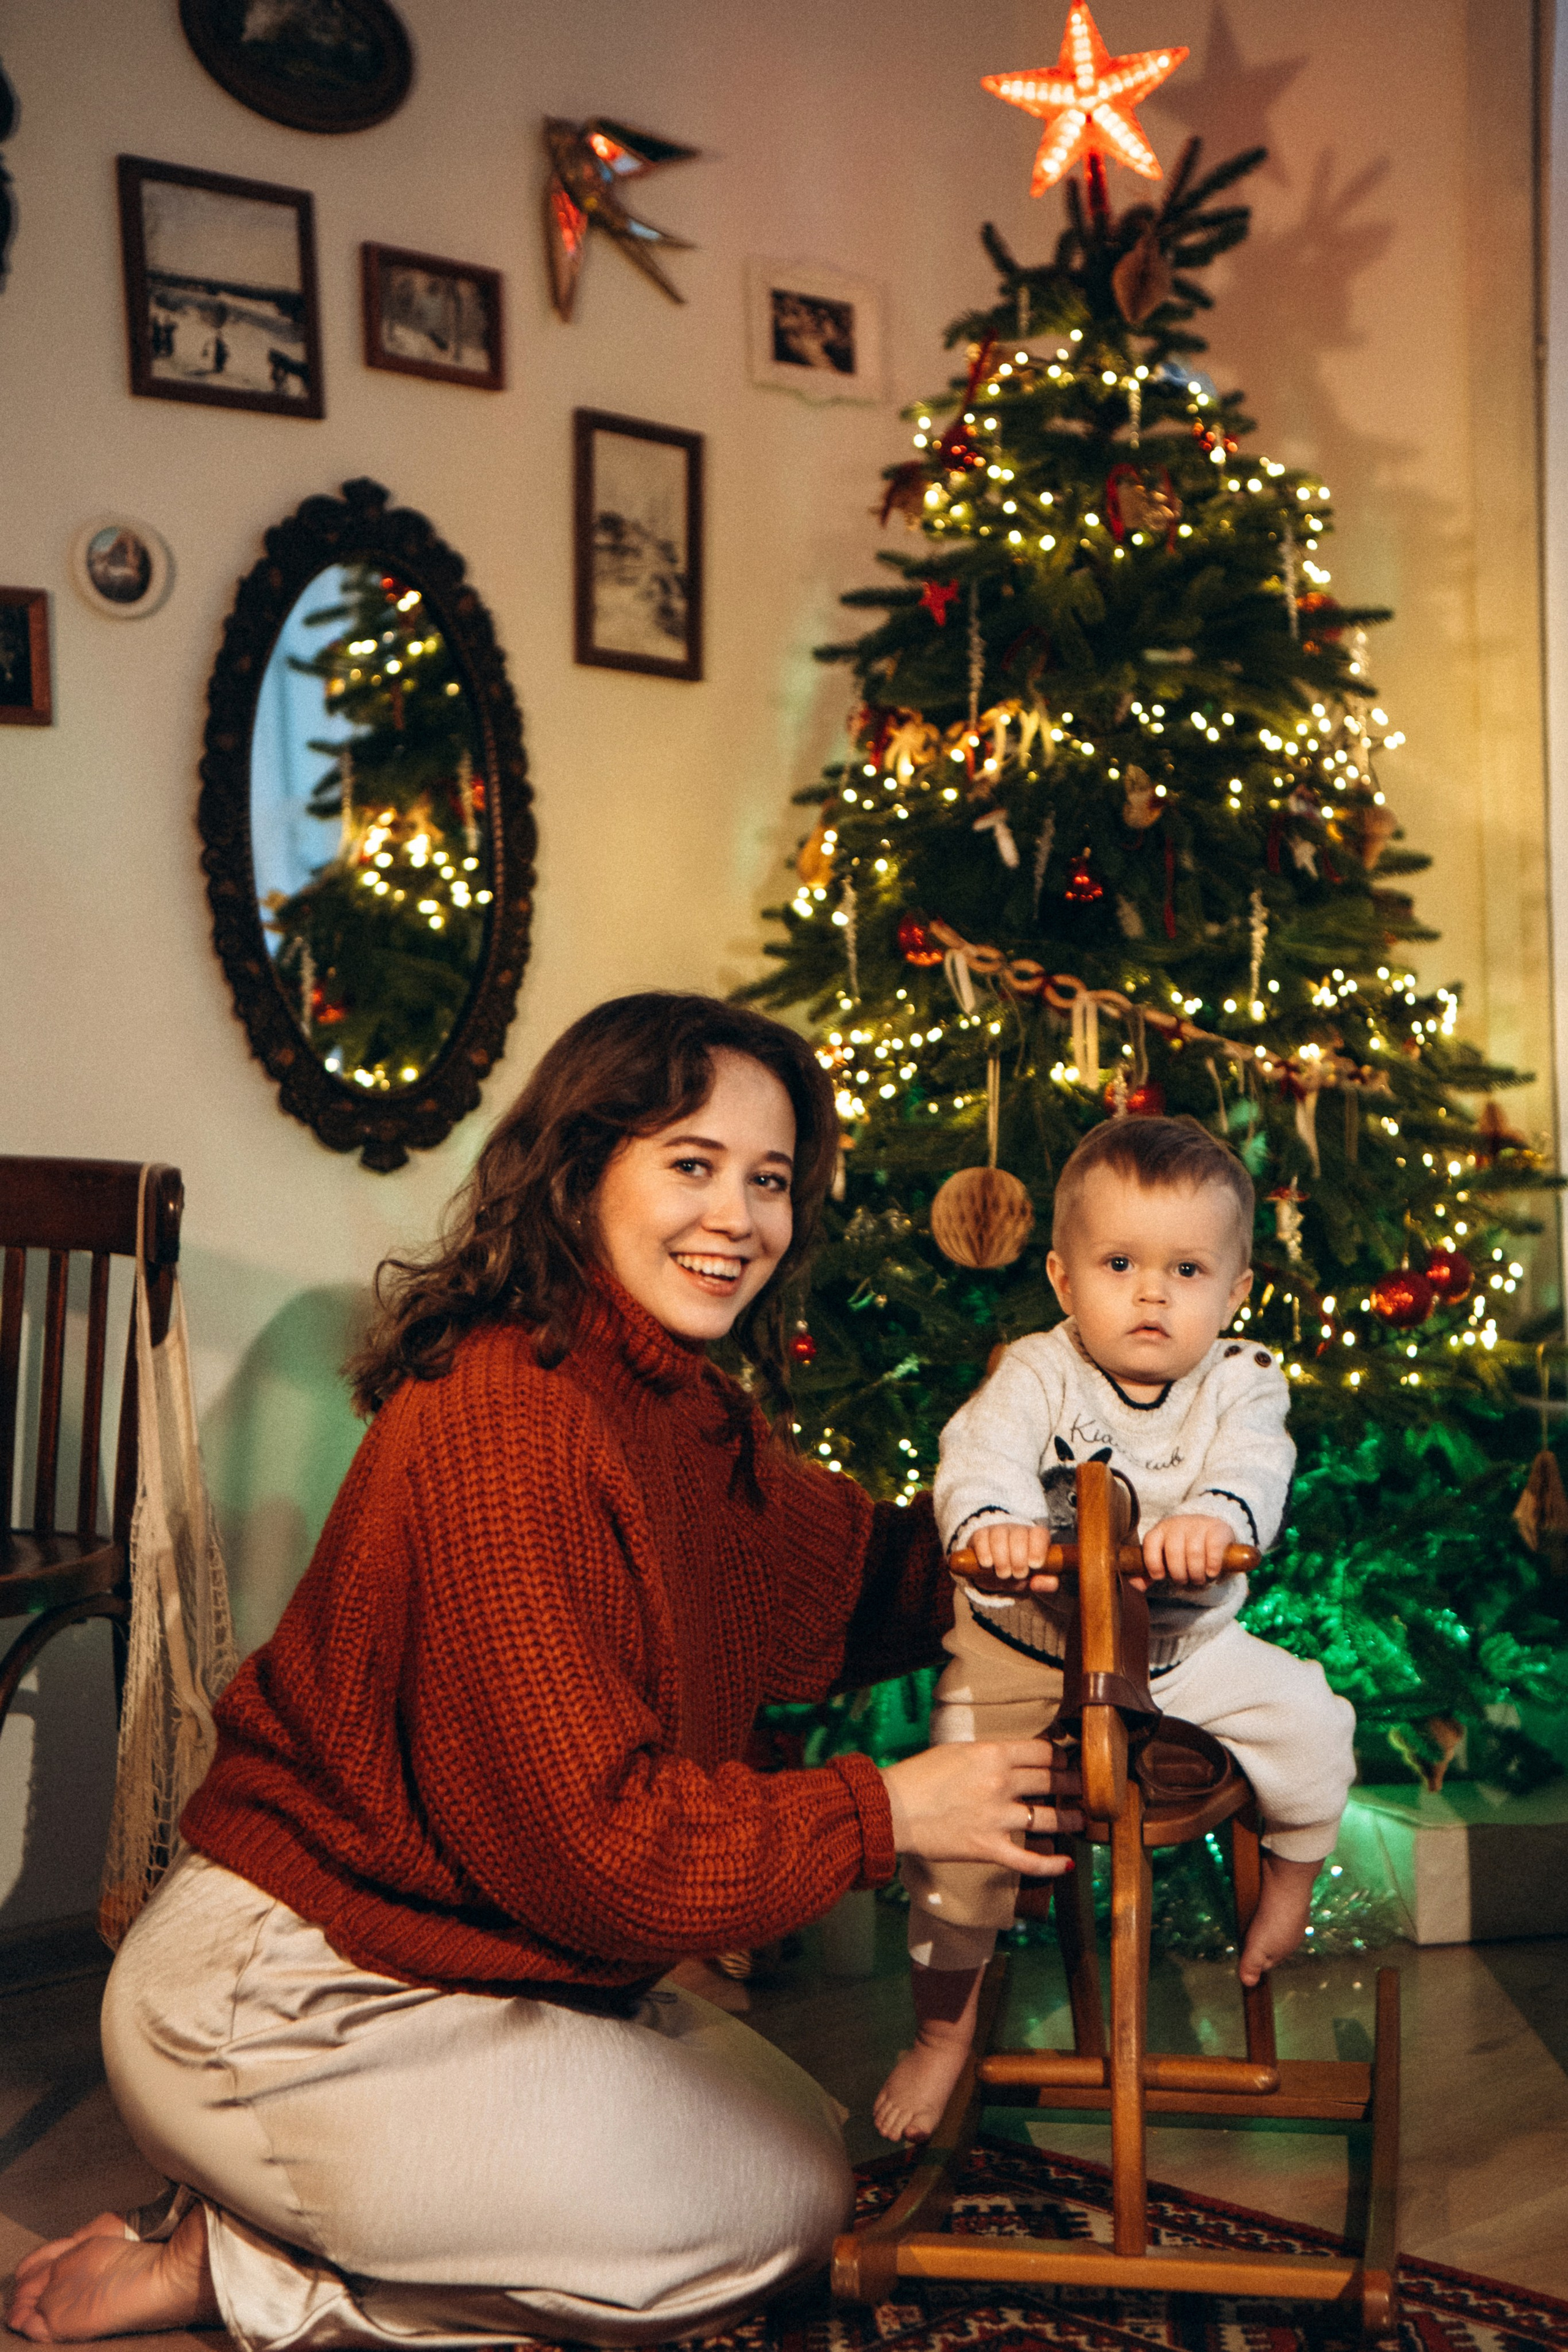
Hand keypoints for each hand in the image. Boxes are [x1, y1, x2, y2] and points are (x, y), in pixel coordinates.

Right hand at [880, 1740, 1082, 1876]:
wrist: (893, 1809)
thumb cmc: (919, 1776)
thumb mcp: (956, 1751)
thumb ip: (989, 1754)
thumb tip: (1013, 1758)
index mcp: (993, 1754)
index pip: (1043, 1752)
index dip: (1060, 1756)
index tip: (1066, 1760)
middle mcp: (1001, 1783)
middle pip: (1051, 1781)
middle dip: (1072, 1784)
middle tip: (1085, 1787)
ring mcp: (997, 1817)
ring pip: (1049, 1819)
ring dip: (1070, 1820)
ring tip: (1081, 1819)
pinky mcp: (989, 1848)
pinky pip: (1029, 1860)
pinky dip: (1051, 1865)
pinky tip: (1066, 1864)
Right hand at [964, 1519, 1057, 1593]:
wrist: (995, 1571)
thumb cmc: (1021, 1573)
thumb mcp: (1035, 1580)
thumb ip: (1046, 1584)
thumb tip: (1038, 1583)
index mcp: (1036, 1538)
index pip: (1039, 1534)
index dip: (1037, 1548)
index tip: (1034, 1565)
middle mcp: (1017, 1530)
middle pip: (1019, 1535)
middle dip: (1018, 1559)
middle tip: (1018, 1575)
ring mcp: (998, 1530)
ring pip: (999, 1536)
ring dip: (1001, 1558)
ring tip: (1003, 1574)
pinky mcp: (980, 1534)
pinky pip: (981, 1537)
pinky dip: (984, 1553)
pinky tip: (987, 1564)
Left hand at [1141, 1513, 1235, 1584]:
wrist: (1212, 1533)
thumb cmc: (1184, 1551)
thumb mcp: (1166, 1559)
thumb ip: (1150, 1572)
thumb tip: (1136, 1586)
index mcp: (1160, 1531)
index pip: (1151, 1543)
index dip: (1153, 1563)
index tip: (1159, 1577)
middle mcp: (1178, 1524)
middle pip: (1174, 1552)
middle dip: (1179, 1575)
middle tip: (1185, 1582)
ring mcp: (1198, 1524)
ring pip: (1194, 1553)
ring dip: (1196, 1574)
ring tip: (1198, 1580)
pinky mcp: (1217, 1529)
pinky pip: (1213, 1548)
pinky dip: (1212, 1565)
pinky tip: (1211, 1572)